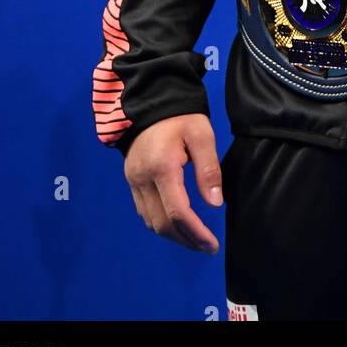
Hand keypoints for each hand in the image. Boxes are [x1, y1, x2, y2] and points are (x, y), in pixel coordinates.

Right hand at [123, 113, 223, 254]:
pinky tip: (178, 224)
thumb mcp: (201, 134)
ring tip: (196, 239)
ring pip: (151, 221)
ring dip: (173, 235)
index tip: (212, 244)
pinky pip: (144, 211)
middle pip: (162, 223)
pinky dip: (161, 223)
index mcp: (162, 167)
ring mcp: (133, 181)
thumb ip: (208, 169)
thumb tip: (215, 204)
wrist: (150, 100)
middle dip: (186, 240)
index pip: (177, 212)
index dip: (196, 233)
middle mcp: (143, 179)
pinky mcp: (131, 180)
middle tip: (207, 246)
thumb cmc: (180, 115)